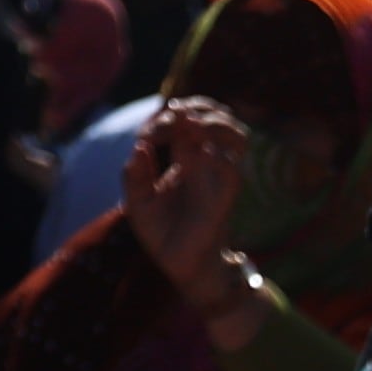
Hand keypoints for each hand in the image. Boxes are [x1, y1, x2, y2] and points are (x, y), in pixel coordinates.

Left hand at [122, 98, 255, 305]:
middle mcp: (206, 162)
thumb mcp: (136, 202)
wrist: (179, 265)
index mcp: (185, 157)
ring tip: (193, 123)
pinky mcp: (225, 198)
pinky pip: (233, 170)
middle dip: (200, 106)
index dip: (170, 118)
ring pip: (237, 136)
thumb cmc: (161, 233)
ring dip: (218, 123)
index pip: (187, 121)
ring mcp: (218, 177)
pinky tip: (201, 151)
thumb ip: (134, 175)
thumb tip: (140, 146)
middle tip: (177, 112)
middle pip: (218, 117)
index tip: (147, 133)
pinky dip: (220, 156)